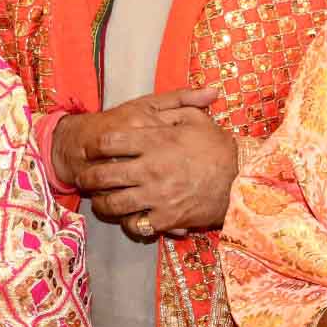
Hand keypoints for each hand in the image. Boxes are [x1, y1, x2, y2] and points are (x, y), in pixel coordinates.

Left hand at [54, 88, 232, 235]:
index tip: (93, 148)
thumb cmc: (218, 148)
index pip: (109, 142)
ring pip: (113, 204)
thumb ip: (175, 105)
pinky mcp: (166, 218)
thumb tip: (152, 101)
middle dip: (88, 177)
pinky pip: (135, 224)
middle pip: (103, 175)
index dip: (95, 145)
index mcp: (155, 142)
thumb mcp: (197, 119)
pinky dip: (128, 222)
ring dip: (101, 203)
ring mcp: (156, 196)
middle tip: (84, 178)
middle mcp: (150, 169)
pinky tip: (128, 216)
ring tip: (100, 200)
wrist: (241, 182)